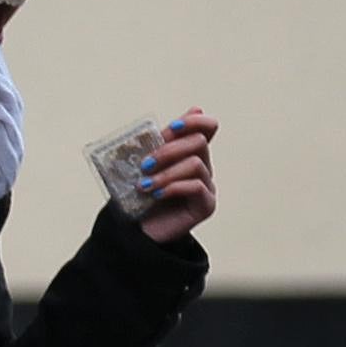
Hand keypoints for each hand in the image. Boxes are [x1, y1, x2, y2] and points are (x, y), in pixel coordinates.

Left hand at [136, 109, 216, 245]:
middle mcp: (203, 167)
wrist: (138, 231)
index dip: (193, 122)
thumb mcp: (148, 165)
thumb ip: (160, 143)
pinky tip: (157, 194)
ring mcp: (207, 186)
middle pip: (199, 142)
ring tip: (145, 185)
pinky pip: (196, 187)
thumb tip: (181, 115)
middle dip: (169, 150)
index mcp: (190, 153)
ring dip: (166, 173)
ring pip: (196, 164)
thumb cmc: (143, 196)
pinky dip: (173, 187)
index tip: (171, 127)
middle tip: (145, 164)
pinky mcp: (206, 205)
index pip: (207, 128)